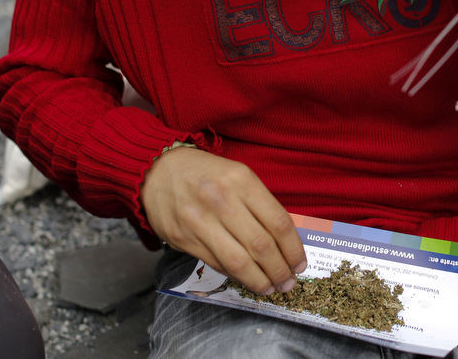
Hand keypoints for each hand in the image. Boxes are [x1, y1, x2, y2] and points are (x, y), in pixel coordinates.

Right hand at [141, 147, 306, 294]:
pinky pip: (216, 264)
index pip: (278, 222)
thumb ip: (261, 204)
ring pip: (238, 261)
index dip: (293, 249)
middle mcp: (221, 200)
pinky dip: (235, 275)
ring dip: (259, 281)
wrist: (157, 169)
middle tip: (288, 282)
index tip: (300, 263)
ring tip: (271, 288)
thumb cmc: (206, 173)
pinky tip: (247, 279)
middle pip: (261, 246)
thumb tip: (284, 241)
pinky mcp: (182, 238)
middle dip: (280, 270)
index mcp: (241, 180)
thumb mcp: (238, 175)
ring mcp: (199, 220)